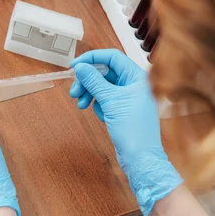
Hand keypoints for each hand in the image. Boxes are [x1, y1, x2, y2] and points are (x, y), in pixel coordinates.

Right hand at [69, 49, 182, 215]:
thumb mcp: (110, 101)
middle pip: (105, 72)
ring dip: (90, 93)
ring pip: (103, 86)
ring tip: (80, 104)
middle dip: (88, 81)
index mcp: (137, 77)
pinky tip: (100, 115)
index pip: (112, 57)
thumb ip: (94, 81)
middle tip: (74, 91)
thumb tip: (81, 67)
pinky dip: (98, 104)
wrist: (141, 158)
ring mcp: (129, 97)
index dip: (92, 58)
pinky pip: (106, 99)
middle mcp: (135, 84)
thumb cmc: (133, 130)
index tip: (75, 66)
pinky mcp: (123, 109)